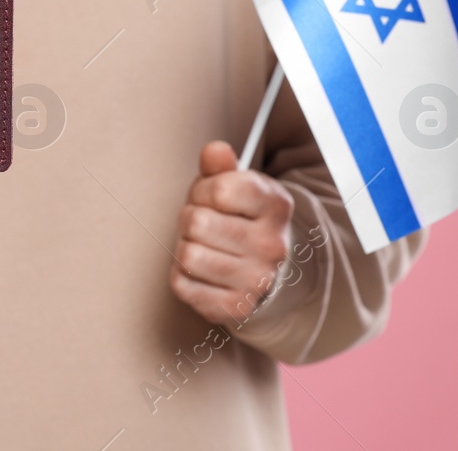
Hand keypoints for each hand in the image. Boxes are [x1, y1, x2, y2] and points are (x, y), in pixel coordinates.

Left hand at [169, 140, 294, 325]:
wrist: (268, 270)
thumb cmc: (241, 219)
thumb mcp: (235, 186)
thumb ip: (221, 166)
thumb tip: (214, 150)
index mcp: (275, 207)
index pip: (219, 190)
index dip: (203, 190)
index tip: (210, 197)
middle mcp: (271, 246)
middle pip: (197, 222)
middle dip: (190, 218)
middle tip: (202, 223)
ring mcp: (256, 280)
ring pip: (188, 255)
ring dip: (185, 247)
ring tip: (202, 245)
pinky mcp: (236, 308)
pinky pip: (182, 285)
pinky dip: (182, 275)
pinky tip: (201, 271)